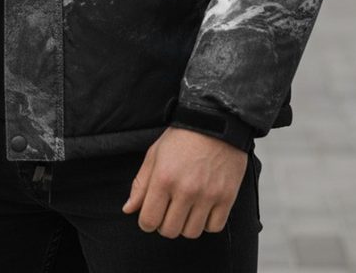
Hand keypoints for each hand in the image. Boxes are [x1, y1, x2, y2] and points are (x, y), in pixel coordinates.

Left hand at [121, 126, 247, 238]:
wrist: (215, 122)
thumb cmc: (183, 137)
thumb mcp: (155, 154)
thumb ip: (141, 184)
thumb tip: (129, 209)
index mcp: (163, 178)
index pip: (149, 221)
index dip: (147, 222)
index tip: (152, 215)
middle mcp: (185, 190)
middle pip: (170, 231)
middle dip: (165, 224)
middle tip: (170, 210)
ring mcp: (207, 195)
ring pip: (192, 232)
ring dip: (187, 224)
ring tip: (187, 208)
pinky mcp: (226, 197)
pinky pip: (214, 227)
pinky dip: (208, 222)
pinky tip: (204, 207)